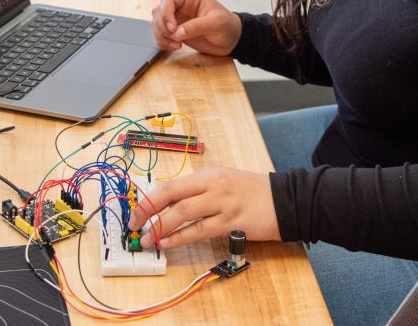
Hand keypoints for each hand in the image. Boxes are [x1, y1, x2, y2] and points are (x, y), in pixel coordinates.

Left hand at [127, 167, 280, 249]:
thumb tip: (168, 205)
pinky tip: (168, 243)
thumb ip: (198, 191)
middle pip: (171, 194)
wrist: (284, 199)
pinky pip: (201, 230)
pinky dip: (181, 237)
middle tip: (133, 225)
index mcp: (207, 175)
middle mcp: (212, 185)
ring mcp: (222, 203)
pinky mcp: (232, 221)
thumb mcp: (222, 182)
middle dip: (147, 210)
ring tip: (148, 239)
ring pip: (183, 212)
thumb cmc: (252, 192)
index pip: (169, 184)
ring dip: (161, 227)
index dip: (148, 199)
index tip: (134, 212)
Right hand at [151, 0, 241, 55]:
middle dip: (162, 26)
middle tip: (175, 38)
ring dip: (161, 36)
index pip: (168, 0)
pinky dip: (163, 43)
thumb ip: (196, 26)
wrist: (232, 40)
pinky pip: (161, 35)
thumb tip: (177, 33)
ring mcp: (177, 20)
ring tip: (177, 45)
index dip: (166, 13)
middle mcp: (181, 8)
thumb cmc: (228, 26)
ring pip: (157, 24)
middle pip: (158, 12)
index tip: (173, 28)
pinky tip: (175, 47)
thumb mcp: (216, 23)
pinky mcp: (176, 33)